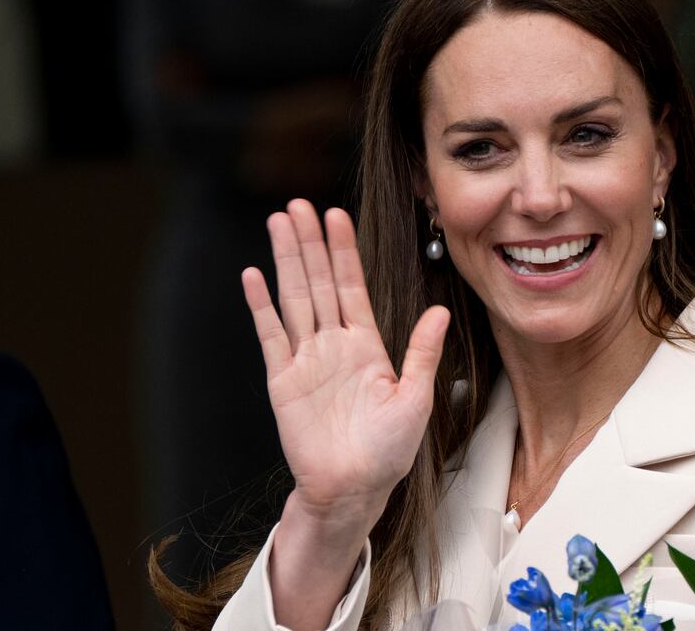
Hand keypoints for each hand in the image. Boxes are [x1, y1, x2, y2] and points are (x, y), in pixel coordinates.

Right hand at [242, 199, 449, 524]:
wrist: (353, 489)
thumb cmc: (388, 451)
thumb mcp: (415, 397)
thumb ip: (421, 352)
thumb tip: (440, 310)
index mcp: (366, 345)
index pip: (351, 287)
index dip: (343, 251)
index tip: (336, 216)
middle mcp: (333, 345)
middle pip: (318, 282)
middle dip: (309, 243)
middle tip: (298, 205)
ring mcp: (305, 359)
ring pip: (294, 298)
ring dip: (285, 261)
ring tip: (278, 223)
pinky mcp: (282, 380)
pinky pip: (271, 335)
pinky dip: (261, 305)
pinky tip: (254, 275)